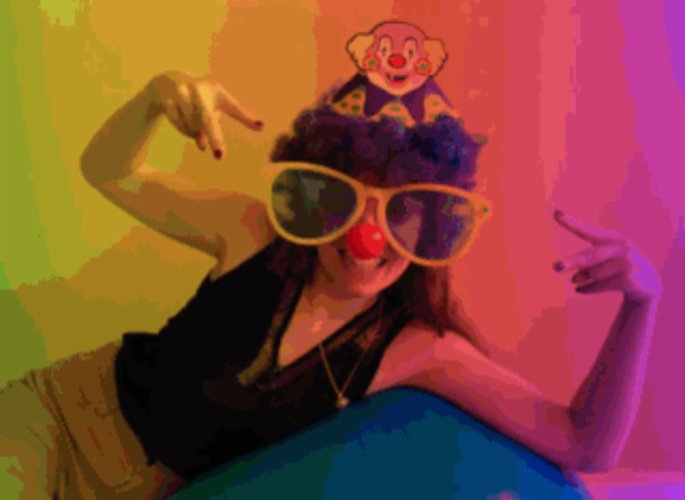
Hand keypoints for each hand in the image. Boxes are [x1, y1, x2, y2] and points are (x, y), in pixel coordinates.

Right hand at [148, 71, 263, 159]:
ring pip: (192, 126)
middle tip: (220, 156)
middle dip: (214, 138)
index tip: (261, 127)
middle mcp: (199, 90)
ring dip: (195, 133)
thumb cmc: (199, 98)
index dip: (246, 117)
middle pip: (207, 119)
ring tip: (196, 128)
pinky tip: (185, 127)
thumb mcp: (215, 106)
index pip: (233, 107)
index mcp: (216, 91)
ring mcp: (182, 93)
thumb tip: (228, 147)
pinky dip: (184, 130)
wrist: (166, 82)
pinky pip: (178, 124)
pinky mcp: (167, 99)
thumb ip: (224, 125)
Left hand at [552, 209, 662, 303]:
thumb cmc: (618, 267)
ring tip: (575, 280)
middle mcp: (621, 247)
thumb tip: (575, 278)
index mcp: (612, 238)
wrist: (648, 284)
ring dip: (582, 279)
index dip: (571, 223)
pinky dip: (588, 289)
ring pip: (592, 274)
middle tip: (555, 267)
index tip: (556, 213)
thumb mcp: (603, 260)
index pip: (588, 231)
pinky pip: (599, 285)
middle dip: (571, 262)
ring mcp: (626, 262)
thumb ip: (587, 264)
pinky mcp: (628, 279)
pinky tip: (580, 290)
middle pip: (589, 257)